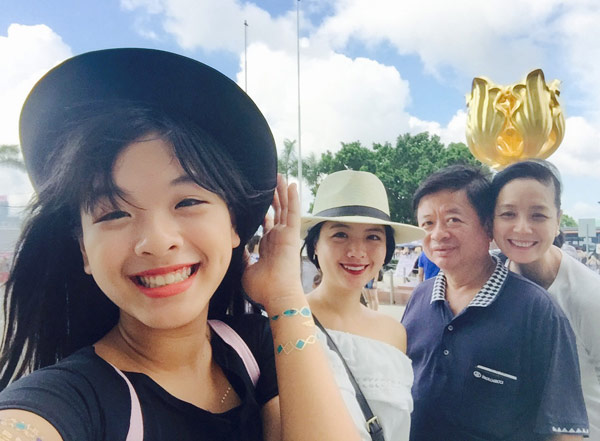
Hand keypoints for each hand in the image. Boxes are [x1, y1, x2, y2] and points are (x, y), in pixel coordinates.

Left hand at [242, 175, 303, 310]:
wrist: (276, 295)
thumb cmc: (262, 288)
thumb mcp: (246, 269)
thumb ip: (243, 256)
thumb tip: (236, 246)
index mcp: (268, 246)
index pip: (266, 225)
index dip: (263, 212)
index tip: (258, 202)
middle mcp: (278, 238)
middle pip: (277, 212)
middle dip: (273, 197)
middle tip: (269, 182)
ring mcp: (286, 235)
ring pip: (284, 208)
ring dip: (282, 192)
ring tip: (280, 177)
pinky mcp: (292, 234)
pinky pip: (293, 212)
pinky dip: (293, 198)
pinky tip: (291, 184)